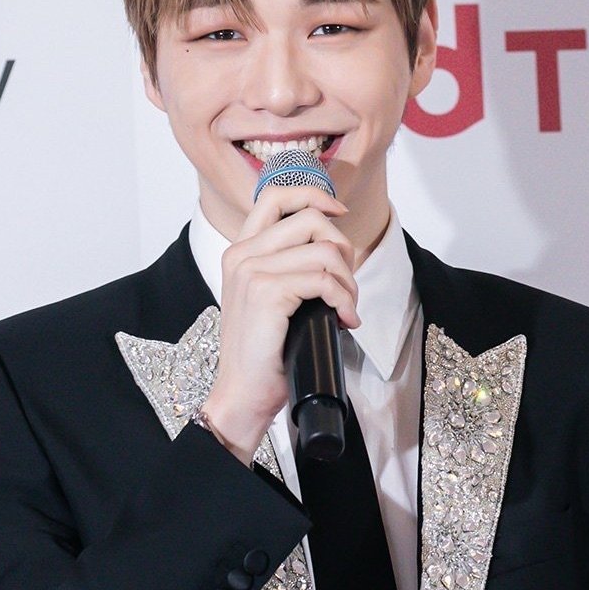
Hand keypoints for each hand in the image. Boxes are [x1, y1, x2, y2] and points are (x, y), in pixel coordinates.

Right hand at [202, 186, 359, 465]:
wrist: (243, 394)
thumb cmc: (265, 350)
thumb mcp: (270, 296)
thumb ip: (288, 264)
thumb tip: (334, 247)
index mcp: (241, 250)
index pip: (276, 196)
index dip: (314, 195)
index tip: (339, 213)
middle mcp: (242, 254)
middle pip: (311, 219)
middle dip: (343, 249)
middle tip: (346, 284)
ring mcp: (251, 271)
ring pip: (324, 251)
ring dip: (348, 282)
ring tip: (346, 308)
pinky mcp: (266, 292)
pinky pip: (324, 280)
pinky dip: (345, 300)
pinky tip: (345, 320)